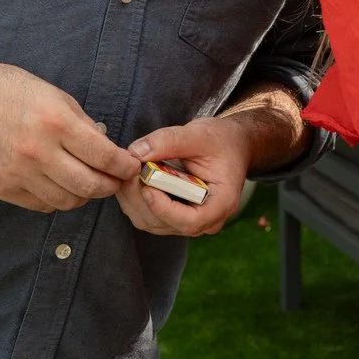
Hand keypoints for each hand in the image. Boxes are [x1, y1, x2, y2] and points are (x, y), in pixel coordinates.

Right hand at [0, 63, 139, 212]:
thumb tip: (109, 150)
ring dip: (84, 195)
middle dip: (111, 186)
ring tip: (88, 181)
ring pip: (67, 201)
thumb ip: (84, 125)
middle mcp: (36, 151)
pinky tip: (60, 184)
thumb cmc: (9, 91)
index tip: (132, 167)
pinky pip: (41, 205)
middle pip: (90, 186)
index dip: (125, 167)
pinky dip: (57, 198)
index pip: (104, 157)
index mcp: (55, 122)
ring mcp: (16, 173)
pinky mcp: (1, 188)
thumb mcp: (54, 95)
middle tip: (116, 180)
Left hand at [117, 112, 259, 236]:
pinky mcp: (173, 218)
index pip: (191, 221)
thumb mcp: (200, 134)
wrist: (229, 146)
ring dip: (133, 198)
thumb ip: (169, 140)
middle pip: (165, 223)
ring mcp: (188, 222)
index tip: (147, 187)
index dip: (164, 209)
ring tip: (129, 170)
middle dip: (141, 198)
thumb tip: (136, 152)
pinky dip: (134, 199)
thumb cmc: (221, 141)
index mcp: (222, 203)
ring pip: (150, 222)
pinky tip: (132, 178)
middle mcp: (206, 220)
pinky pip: (147, 216)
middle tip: (130, 170)